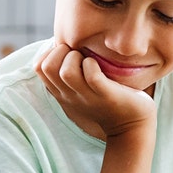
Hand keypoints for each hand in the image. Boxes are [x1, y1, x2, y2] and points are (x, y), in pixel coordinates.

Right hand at [34, 40, 155, 139]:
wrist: (133, 127)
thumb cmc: (108, 100)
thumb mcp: (82, 89)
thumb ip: (71, 73)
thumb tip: (65, 45)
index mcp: (62, 93)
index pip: (39, 68)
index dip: (50, 53)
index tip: (66, 53)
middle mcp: (70, 96)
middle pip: (46, 67)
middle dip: (61, 51)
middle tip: (77, 54)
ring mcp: (87, 96)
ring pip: (66, 72)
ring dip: (76, 57)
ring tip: (87, 60)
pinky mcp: (106, 95)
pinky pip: (91, 75)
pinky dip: (93, 65)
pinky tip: (100, 67)